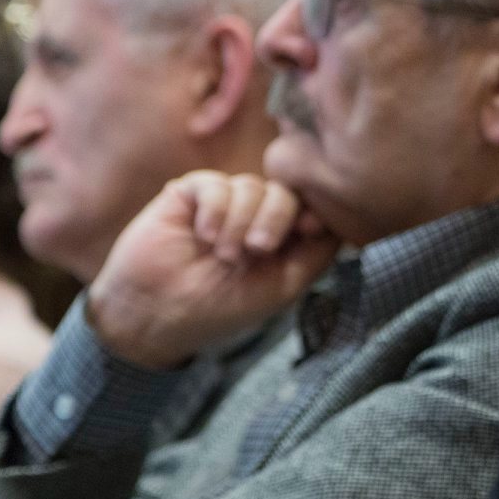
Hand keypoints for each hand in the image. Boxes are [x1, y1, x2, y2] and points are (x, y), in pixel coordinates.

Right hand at [85, 171, 341, 369]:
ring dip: (240, 221)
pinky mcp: (191, 193)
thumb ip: (317, 254)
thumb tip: (344, 221)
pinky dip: (216, 209)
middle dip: (276, 218)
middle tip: (257, 249)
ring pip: (252, 186)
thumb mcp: (281, 287)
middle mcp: (255, 216)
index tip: (308, 229)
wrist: (154, 314)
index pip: (309, 207)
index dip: (313, 211)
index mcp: (281, 238)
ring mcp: (224, 202)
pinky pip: (217, 183)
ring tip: (223, 255)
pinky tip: (204, 235)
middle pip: (286, 192)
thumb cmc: (220, 308)